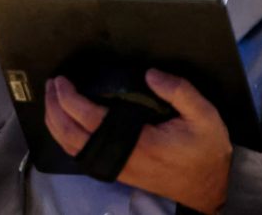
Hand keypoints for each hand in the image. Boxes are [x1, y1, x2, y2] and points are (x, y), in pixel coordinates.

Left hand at [45, 70, 232, 213]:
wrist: (210, 188)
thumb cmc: (206, 151)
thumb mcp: (205, 116)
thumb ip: (180, 91)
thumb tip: (150, 73)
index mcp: (139, 143)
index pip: (91, 120)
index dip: (70, 100)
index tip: (62, 80)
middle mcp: (122, 158)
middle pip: (72, 137)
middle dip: (55, 109)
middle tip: (51, 83)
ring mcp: (117, 168)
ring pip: (73, 149)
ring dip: (56, 123)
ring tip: (52, 99)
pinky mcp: (118, 171)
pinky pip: (82, 155)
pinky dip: (67, 137)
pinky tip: (66, 122)